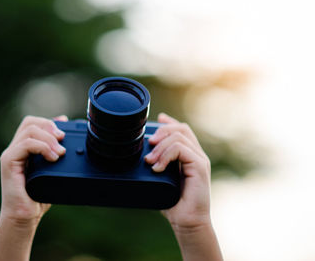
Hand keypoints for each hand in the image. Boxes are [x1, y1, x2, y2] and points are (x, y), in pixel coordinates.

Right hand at [0, 115, 67, 225]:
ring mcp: (10, 154)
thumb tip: (66, 136)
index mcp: (24, 149)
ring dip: (49, 138)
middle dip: (50, 127)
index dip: (50, 122)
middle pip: (30, 122)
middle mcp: (15, 149)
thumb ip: (56, 154)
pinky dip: (42, 147)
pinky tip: (52, 158)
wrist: (24, 218)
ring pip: (29, 130)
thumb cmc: (38, 198)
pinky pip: (25, 144)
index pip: (33, 123)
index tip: (65, 131)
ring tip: (60, 153)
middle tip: (63, 140)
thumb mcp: (52, 172)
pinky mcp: (8, 162)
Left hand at [144, 113, 210, 230]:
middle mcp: (197, 155)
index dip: (169, 122)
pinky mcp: (200, 167)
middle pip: (180, 128)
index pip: (182, 130)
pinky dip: (166, 156)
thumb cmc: (173, 204)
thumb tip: (141, 159)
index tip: (156, 119)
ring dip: (160, 147)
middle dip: (161, 131)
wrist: (187, 222)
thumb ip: (156, 167)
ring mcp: (200, 160)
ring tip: (150, 161)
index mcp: (189, 156)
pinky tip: (158, 168)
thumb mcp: (161, 181)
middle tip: (148, 145)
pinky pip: (181, 150)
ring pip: (179, 137)